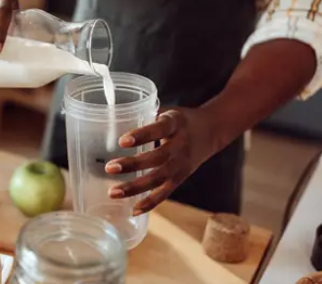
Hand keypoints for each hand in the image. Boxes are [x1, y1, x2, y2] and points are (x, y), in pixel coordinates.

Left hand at [105, 108, 219, 215]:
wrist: (212, 131)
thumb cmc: (181, 120)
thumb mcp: (168, 111)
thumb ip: (146, 115)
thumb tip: (114, 120)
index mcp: (176, 123)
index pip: (160, 129)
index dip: (142, 135)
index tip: (122, 141)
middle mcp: (181, 145)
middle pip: (157, 158)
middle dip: (132, 165)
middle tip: (109, 168)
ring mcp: (182, 164)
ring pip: (159, 178)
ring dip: (135, 187)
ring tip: (113, 192)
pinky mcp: (181, 177)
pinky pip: (165, 192)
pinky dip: (150, 202)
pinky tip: (133, 210)